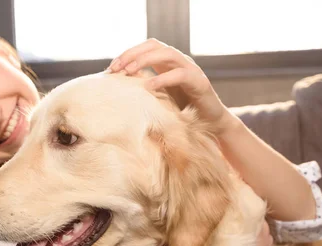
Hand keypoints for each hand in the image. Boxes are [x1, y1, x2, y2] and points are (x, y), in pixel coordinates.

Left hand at [108, 39, 237, 135]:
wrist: (209, 124)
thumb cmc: (180, 111)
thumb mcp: (157, 97)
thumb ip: (143, 87)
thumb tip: (117, 86)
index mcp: (168, 63)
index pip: (147, 47)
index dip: (128, 53)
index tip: (111, 67)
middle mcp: (180, 62)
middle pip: (155, 45)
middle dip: (133, 54)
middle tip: (116, 68)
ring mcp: (191, 70)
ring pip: (168, 54)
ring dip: (146, 60)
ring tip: (129, 72)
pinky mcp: (200, 82)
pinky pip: (181, 74)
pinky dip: (164, 78)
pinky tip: (149, 86)